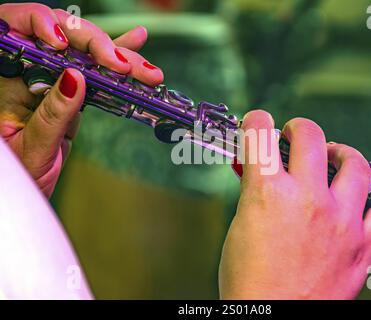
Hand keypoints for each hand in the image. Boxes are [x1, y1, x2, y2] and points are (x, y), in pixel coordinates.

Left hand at [0, 3, 163, 196]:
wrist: (26, 193)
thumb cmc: (19, 174)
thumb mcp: (33, 147)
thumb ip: (52, 113)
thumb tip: (75, 78)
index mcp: (4, 77)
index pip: (18, 31)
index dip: (41, 24)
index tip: (63, 44)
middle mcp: (28, 71)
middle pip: (63, 39)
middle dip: (96, 45)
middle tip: (121, 65)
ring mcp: (52, 79)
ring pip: (85, 54)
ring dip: (119, 57)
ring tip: (145, 68)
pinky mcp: (71, 91)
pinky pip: (95, 70)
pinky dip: (117, 57)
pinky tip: (136, 41)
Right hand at [219, 111, 370, 298]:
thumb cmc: (250, 285)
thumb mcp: (239, 229)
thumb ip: (254, 193)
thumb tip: (260, 171)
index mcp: (268, 194)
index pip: (261, 135)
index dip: (256, 122)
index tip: (258, 124)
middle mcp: (307, 200)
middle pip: (310, 136)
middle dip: (297, 129)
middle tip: (292, 135)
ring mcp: (340, 220)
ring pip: (353, 162)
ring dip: (339, 150)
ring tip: (332, 152)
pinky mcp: (363, 242)